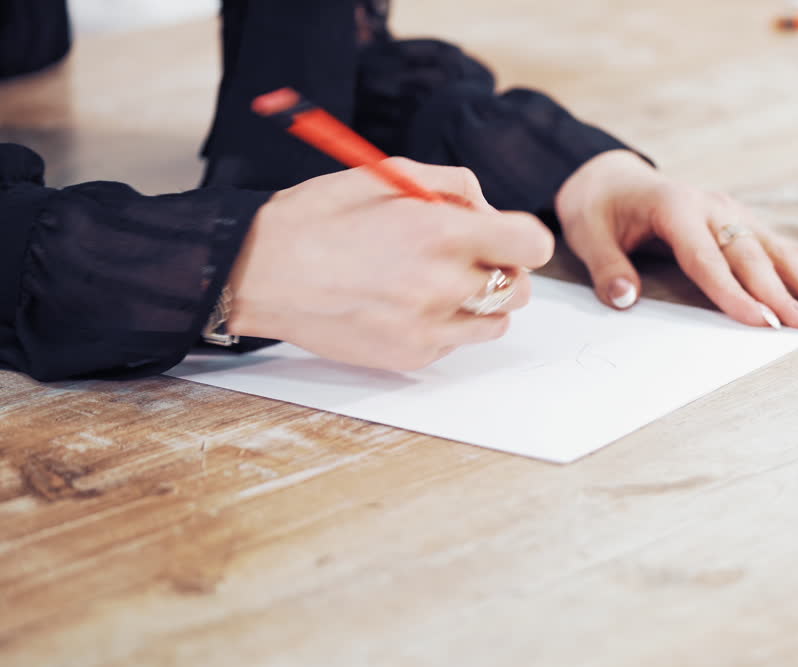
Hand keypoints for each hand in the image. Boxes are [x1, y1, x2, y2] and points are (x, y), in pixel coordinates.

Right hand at [228, 159, 553, 370]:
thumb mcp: (389, 174)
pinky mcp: (411, 356)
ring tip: (439, 284)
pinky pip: (457, 343)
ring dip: (481, 302)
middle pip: (521, 288)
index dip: (523, 239)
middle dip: (504, 269)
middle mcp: (441, 285)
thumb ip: (454, 186)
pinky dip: (446, 325)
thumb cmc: (320, 217)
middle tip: (468, 258)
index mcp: (440, 233)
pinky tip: (408, 305)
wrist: (260, 272)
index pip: (533, 246)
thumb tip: (489, 210)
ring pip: (497, 322)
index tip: (506, 236)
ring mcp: (428, 327)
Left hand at [555, 150, 797, 328]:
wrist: (609, 176)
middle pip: (754, 258)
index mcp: (676, 208)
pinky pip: (784, 248)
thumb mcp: (586, 233)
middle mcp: (714, 208)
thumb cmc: (597, 208)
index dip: (736, 295)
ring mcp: (733, 213)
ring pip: (780, 252)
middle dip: (786, 296)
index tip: (763, 324)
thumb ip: (606, 267)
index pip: (709, 260)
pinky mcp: (742, 222)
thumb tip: (624, 299)